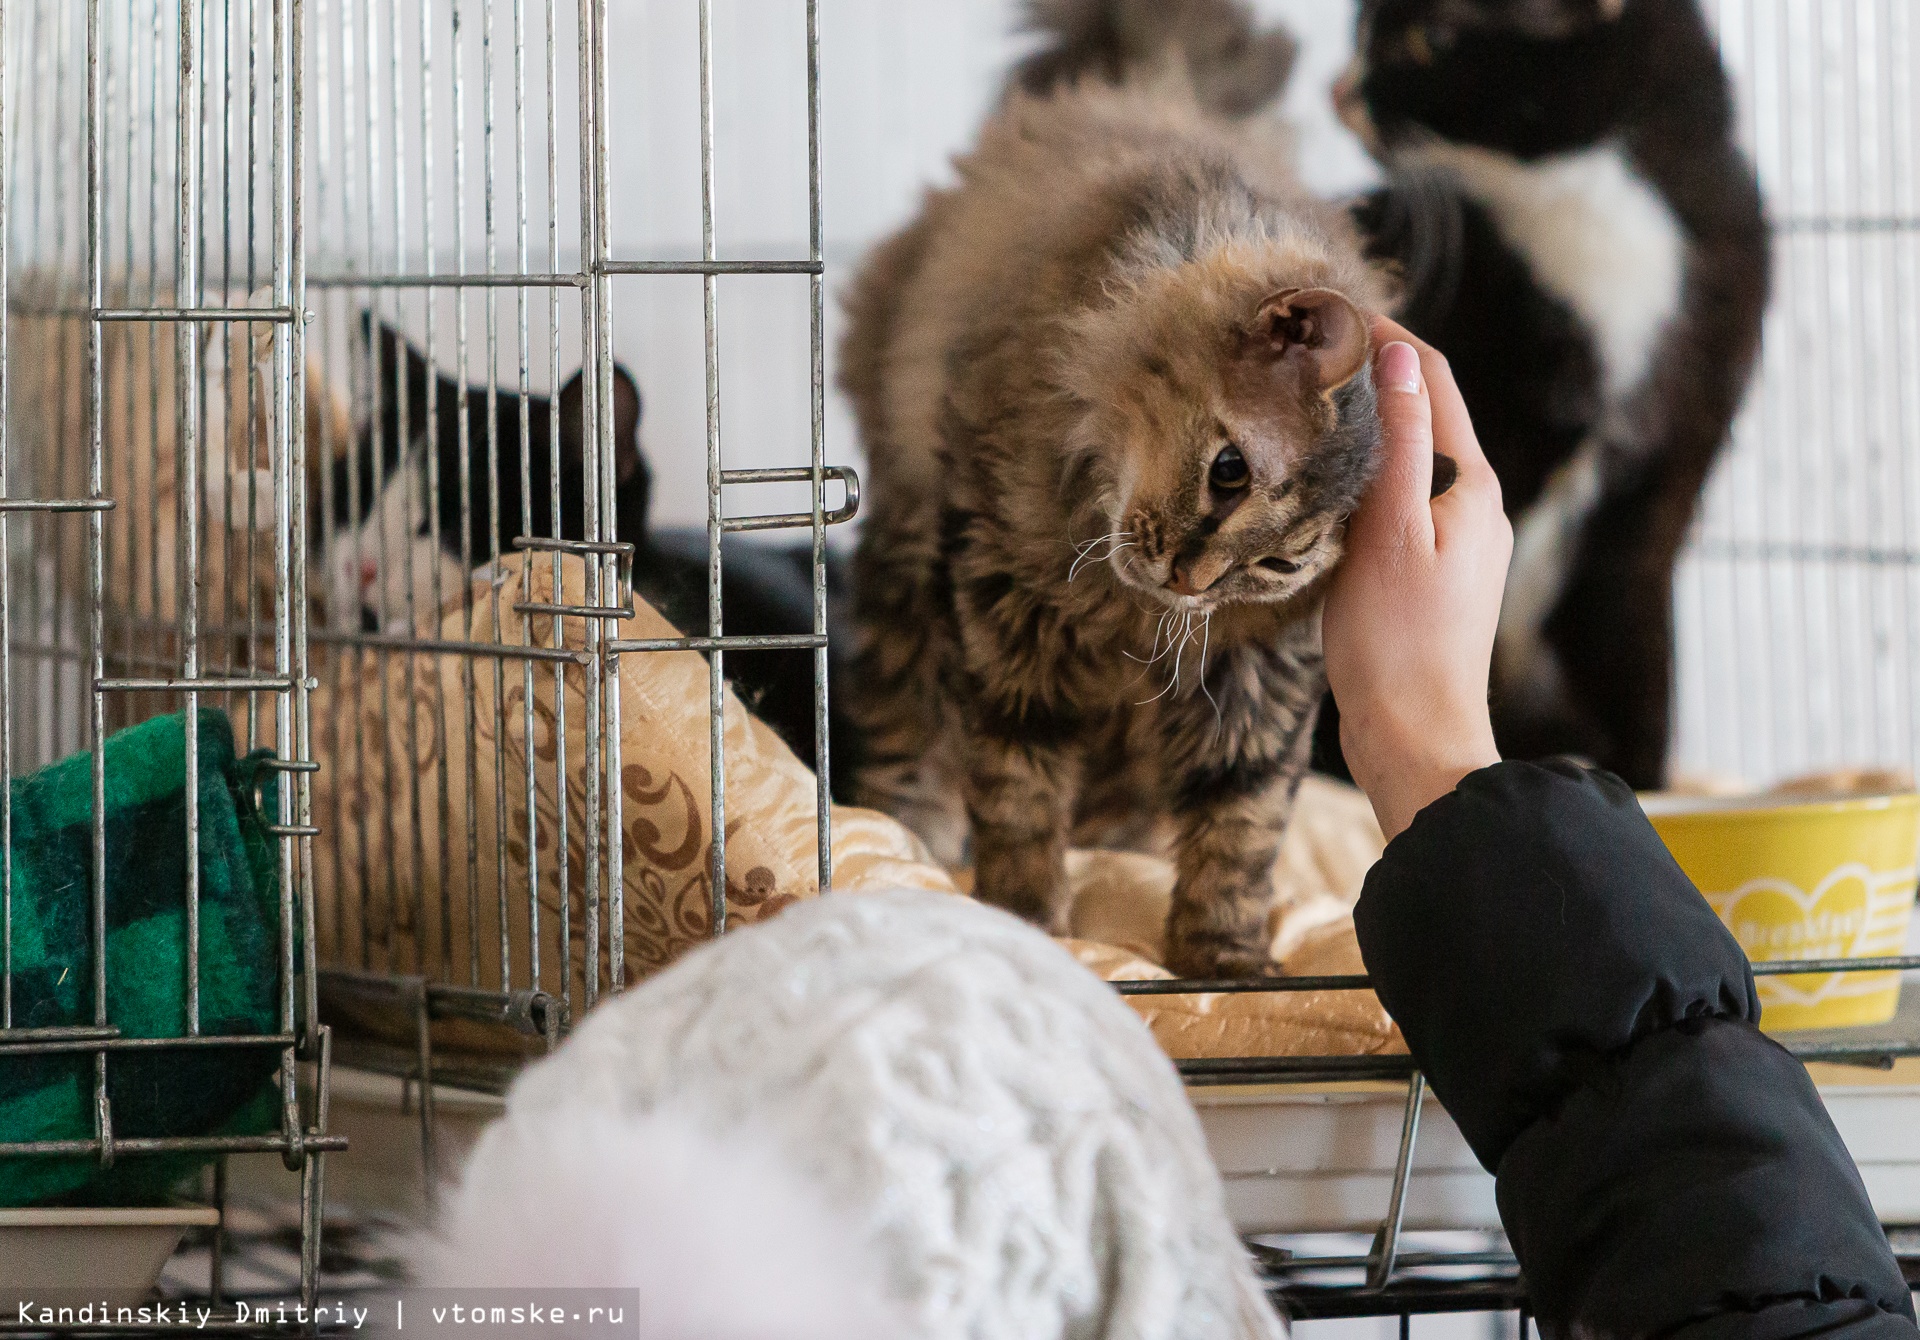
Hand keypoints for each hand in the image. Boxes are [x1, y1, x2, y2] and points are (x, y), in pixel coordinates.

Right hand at [1323, 318, 1511, 840]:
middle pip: (1425, 413)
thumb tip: (1401, 358)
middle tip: (1305, 348)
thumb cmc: (1399, 642)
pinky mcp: (1427, 573)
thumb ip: (1404, 444)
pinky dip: (1362, 474)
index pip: (1434, 379)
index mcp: (1473, 487)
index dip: (1387, 335)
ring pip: (1409, 458)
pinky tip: (1322, 482)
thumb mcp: (1393, 532)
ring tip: (1307, 402)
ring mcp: (1454, 541)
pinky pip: (1396, 499)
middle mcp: (1474, 506)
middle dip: (1373, 373)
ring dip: (1366, 424)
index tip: (1330, 310)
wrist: (1415, 740)